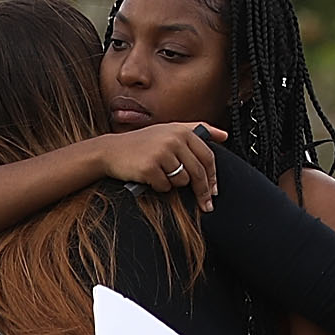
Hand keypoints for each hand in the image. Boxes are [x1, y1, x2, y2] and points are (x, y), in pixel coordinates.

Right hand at [96, 122, 226, 207]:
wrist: (110, 151)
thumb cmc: (142, 143)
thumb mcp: (170, 130)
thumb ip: (198, 130)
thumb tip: (224, 136)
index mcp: (182, 131)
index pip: (207, 157)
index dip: (213, 177)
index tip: (214, 191)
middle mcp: (173, 140)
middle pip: (198, 172)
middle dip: (203, 192)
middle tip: (206, 205)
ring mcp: (161, 153)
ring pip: (182, 180)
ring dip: (174, 184)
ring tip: (161, 175)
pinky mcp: (149, 167)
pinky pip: (165, 186)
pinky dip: (159, 187)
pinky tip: (150, 178)